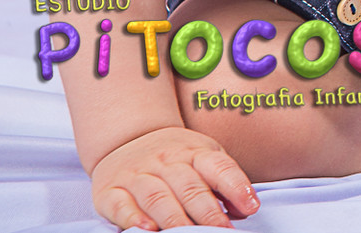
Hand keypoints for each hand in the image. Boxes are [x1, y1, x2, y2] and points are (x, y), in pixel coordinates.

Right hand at [90, 126, 258, 229]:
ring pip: (157, 198)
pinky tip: (148, 229)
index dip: (236, 187)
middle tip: (223, 231)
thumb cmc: (175, 157)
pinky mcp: (110, 191)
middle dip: (208, 213)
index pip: (218, 167)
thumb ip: (224, 182)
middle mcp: (166, 161)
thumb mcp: (204, 158)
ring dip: (176, 219)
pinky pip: (121, 205)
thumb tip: (245, 208)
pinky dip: (134, 219)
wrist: (128, 137)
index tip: (251, 207)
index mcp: (195, 152)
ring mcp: (136, 175)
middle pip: (189, 188)